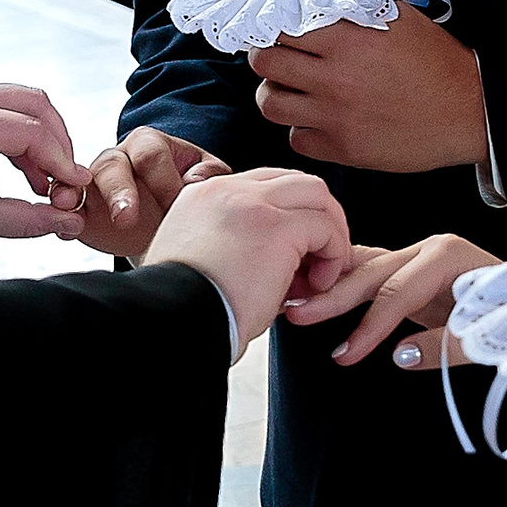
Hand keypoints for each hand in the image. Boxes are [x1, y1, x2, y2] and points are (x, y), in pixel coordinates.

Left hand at [0, 83, 92, 247]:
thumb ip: (27, 219)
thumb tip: (70, 223)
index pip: (33, 131)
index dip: (62, 161)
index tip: (76, 188)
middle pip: (35, 103)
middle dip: (58, 142)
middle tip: (65, 180)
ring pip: (21, 103)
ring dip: (41, 139)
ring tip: (46, 183)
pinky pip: (2, 111)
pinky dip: (20, 137)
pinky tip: (26, 173)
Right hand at [78, 127, 231, 256]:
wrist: (168, 227)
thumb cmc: (188, 196)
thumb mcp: (207, 179)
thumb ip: (209, 174)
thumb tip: (195, 180)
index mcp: (150, 143)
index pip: (151, 155)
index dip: (164, 182)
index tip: (176, 210)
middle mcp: (118, 157)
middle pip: (112, 166)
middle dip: (118, 192)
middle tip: (126, 219)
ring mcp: (95, 181)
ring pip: (80, 183)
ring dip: (75, 195)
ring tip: (70, 208)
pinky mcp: (82, 207)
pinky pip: (66, 207)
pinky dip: (61, 215)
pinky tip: (65, 226)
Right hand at [145, 168, 349, 347]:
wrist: (171, 324)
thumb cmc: (184, 313)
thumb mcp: (198, 268)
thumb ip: (230, 250)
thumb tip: (276, 267)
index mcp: (202, 196)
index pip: (263, 186)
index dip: (287, 218)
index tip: (290, 261)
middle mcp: (226, 189)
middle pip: (294, 181)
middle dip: (317, 218)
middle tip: (317, 263)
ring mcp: (252, 202)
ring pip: (316, 194)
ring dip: (330, 234)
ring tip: (321, 277)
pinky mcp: (278, 225)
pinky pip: (326, 227)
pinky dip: (334, 255)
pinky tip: (318, 287)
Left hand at [249, 5, 486, 171]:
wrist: (468, 111)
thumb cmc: (435, 60)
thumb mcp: (397, 17)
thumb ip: (353, 4)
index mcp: (347, 39)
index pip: (281, 26)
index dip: (275, 24)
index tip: (278, 27)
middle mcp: (334, 78)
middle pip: (265, 62)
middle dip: (267, 55)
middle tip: (279, 55)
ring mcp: (336, 117)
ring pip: (270, 104)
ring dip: (275, 92)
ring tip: (292, 88)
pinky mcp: (343, 149)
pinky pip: (296, 139)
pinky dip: (302, 128)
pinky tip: (319, 118)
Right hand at [281, 233, 500, 365]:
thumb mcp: (490, 338)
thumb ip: (446, 345)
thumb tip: (399, 357)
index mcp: (448, 256)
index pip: (397, 293)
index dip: (369, 326)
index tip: (344, 354)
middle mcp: (429, 249)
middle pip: (373, 273)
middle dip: (333, 297)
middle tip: (296, 317)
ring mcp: (417, 258)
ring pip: (365, 269)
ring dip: (330, 287)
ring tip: (293, 301)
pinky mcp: (410, 272)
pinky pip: (370, 276)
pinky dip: (342, 284)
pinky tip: (313, 291)